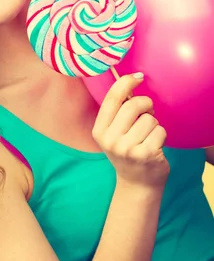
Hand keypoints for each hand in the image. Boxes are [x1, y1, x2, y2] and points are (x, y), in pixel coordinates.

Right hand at [92, 74, 169, 189]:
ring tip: (148, 135)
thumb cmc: (127, 151)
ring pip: (149, 119)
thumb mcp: (113, 133)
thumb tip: (130, 81)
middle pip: (133, 105)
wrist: (137, 184)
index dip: (126, 82)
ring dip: (154, 124)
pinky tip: (155, 145)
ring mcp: (127, 149)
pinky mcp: (145, 155)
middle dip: (146, 104)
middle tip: (148, 112)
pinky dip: (161, 135)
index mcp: (99, 130)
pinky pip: (160, 131)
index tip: (138, 76)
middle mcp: (110, 139)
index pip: (112, 98)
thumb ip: (117, 111)